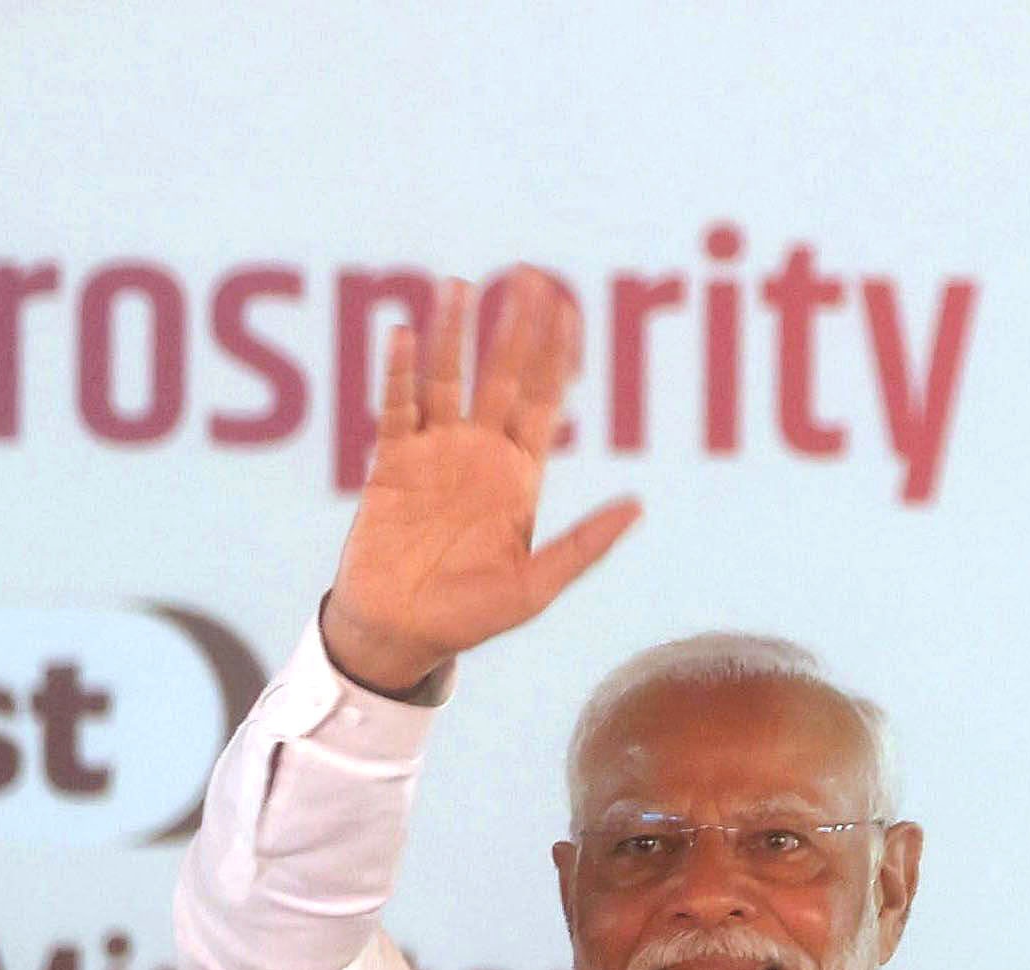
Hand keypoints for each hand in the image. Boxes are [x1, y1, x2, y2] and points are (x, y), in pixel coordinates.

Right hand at [320, 267, 639, 694]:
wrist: (402, 634)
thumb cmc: (471, 616)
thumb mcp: (537, 587)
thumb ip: (585, 545)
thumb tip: (638, 507)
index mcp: (520, 476)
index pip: (543, 399)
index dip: (556, 354)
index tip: (568, 308)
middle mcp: (479, 453)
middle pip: (501, 375)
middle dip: (515, 327)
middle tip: (528, 275)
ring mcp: (434, 453)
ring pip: (447, 379)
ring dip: (453, 333)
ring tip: (461, 286)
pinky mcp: (391, 463)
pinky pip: (397, 408)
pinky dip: (399, 372)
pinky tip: (403, 333)